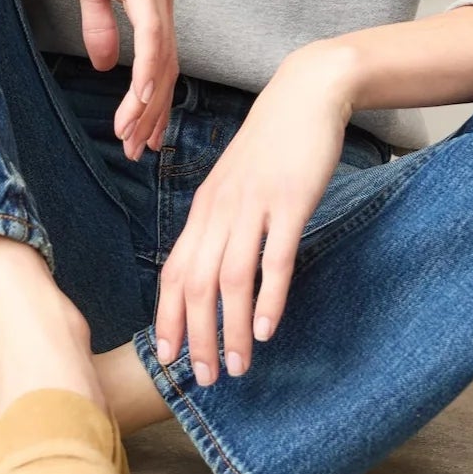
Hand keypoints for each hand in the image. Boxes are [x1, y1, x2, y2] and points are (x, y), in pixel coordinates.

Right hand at [55, 0, 179, 160]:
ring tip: (132, 136)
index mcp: (155, 2)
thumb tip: (103, 65)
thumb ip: (100, 26)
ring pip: (161, 61)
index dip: (152, 103)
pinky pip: (151, 35)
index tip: (142, 136)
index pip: (160, 64)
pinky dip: (148, 69)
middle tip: (140, 152)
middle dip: (153, 116)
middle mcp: (165, 0)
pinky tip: (141, 97)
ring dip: (147, 103)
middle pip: (167, 71)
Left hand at [152, 46, 353, 383]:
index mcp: (204, 208)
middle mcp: (220, 209)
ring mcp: (254, 205)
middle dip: (195, 337)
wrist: (305, 94)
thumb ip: (224, 224)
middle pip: (195, 283)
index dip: (167, 317)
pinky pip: (273, 258)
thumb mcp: (236, 184)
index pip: (173, 271)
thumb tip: (214, 272)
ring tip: (237, 367)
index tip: (167, 358)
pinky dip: (267, 298)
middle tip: (205, 379)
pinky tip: (265, 329)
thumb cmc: (272, 145)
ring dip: (229, 329)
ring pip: (230, 278)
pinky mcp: (289, 201)